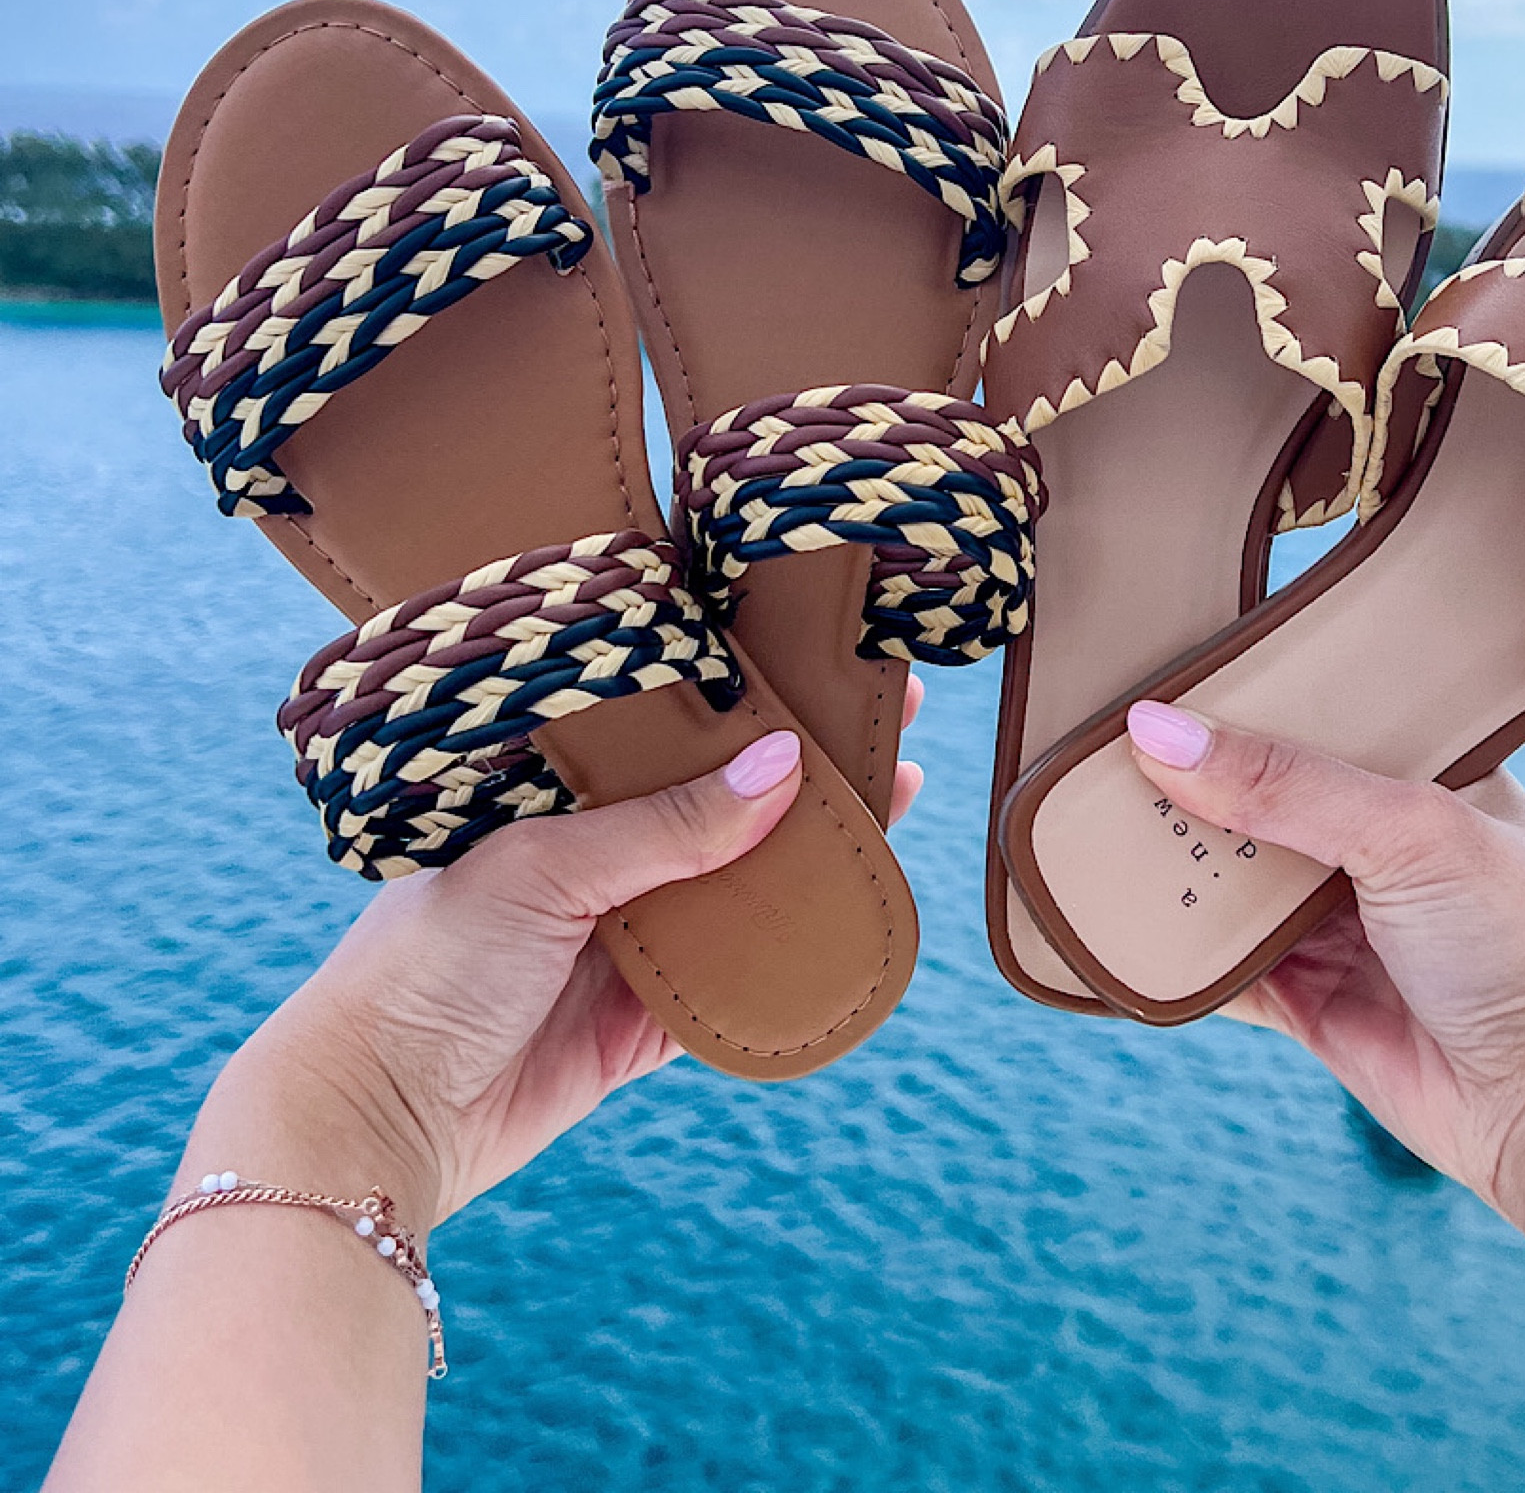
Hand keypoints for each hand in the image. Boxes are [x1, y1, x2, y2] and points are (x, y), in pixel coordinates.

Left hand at [190, 684, 927, 1231]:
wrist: (369, 1120)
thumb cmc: (423, 965)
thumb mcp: (546, 869)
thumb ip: (668, 826)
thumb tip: (785, 765)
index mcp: (552, 798)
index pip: (669, 732)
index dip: (746, 701)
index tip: (823, 668)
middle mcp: (589, 860)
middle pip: (717, 809)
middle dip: (801, 775)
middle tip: (888, 732)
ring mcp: (617, 942)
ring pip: (735, 892)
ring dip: (806, 862)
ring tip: (892, 810)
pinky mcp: (635, 1025)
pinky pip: (728, 985)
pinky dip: (782, 960)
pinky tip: (844, 921)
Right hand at [1124, 701, 1524, 1229]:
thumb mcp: (1410, 831)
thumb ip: (1283, 783)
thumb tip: (1156, 731)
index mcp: (1420, 775)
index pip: (1312, 713)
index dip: (1237, 696)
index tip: (1149, 673)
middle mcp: (1377, 844)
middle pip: (1255, 799)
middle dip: (1184, 785)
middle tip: (1087, 754)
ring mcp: (1341, 924)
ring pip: (1229, 883)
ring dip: (1169, 868)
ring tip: (1076, 829)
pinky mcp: (1310, 1001)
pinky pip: (1221, 969)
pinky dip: (1170, 955)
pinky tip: (1111, 928)